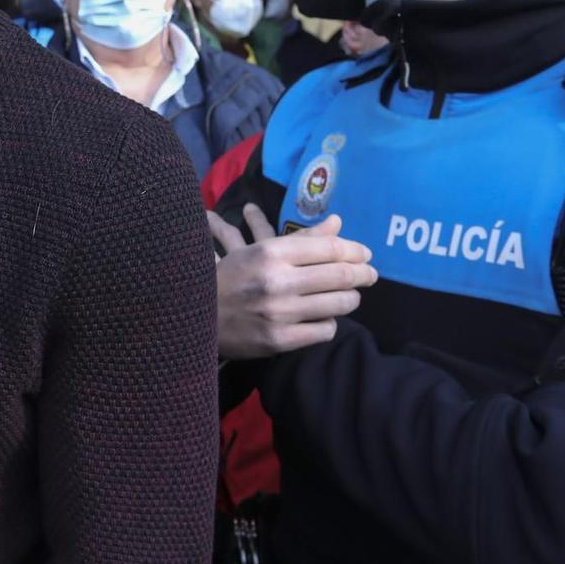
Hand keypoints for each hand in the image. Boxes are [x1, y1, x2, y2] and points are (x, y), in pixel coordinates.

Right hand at [211, 207, 378, 358]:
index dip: (355, 250)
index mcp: (270, 252)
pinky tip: (323, 318)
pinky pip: (324, 330)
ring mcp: (278, 312)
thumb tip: (338, 223)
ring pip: (338, 304)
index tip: (364, 254)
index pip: (330, 248)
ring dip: (351, 298)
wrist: (195, 316)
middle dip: (363, 274)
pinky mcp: (279, 340)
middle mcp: (276, 280)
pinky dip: (330, 323)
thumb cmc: (231, 278)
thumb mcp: (260, 250)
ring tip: (350, 296)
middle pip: (340, 275)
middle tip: (370, 275)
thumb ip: (302, 239)